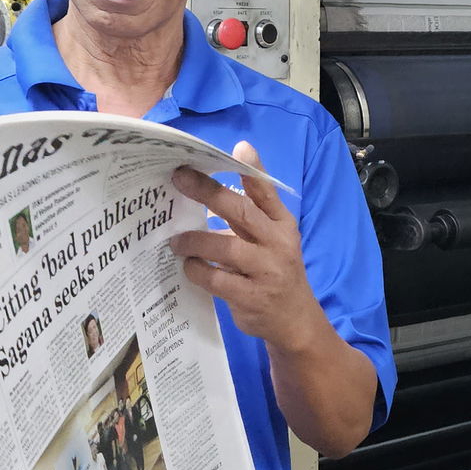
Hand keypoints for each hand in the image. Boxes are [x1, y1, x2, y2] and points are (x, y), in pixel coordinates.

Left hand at [169, 142, 321, 352]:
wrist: (295, 321)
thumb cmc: (274, 271)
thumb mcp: (271, 239)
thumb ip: (248, 216)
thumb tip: (206, 191)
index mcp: (282, 225)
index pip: (267, 193)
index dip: (254, 169)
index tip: (238, 148)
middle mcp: (277, 244)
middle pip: (242, 212)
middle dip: (209, 192)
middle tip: (180, 178)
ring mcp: (266, 271)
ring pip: (226, 249)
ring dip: (195, 241)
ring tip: (175, 241)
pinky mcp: (252, 297)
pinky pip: (217, 280)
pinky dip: (197, 271)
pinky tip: (187, 266)